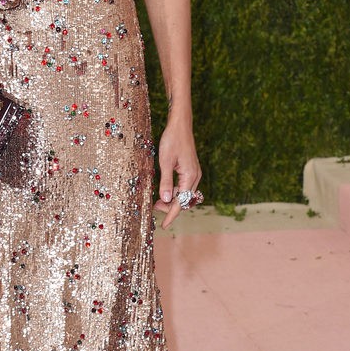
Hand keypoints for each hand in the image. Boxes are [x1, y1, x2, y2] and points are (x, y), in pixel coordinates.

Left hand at [153, 114, 201, 229]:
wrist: (180, 125)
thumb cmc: (172, 140)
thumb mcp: (165, 162)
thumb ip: (166, 182)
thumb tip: (166, 200)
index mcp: (190, 175)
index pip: (181, 202)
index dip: (172, 215)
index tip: (164, 225)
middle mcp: (195, 176)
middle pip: (184, 200)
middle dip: (170, 207)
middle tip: (154, 207)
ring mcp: (194, 172)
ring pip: (184, 194)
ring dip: (172, 199)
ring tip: (157, 201)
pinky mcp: (190, 169)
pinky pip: (184, 186)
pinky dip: (175, 191)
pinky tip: (165, 191)